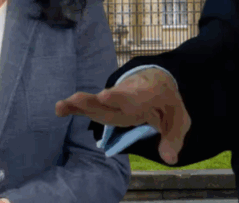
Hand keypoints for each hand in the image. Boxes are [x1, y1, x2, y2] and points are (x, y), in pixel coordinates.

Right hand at [56, 68, 190, 164]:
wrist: (157, 79)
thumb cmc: (167, 102)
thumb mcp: (179, 119)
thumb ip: (173, 139)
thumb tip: (169, 159)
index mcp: (145, 96)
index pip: (132, 97)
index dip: (119, 97)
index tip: (105, 94)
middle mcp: (127, 95)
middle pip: (109, 101)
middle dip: (94, 102)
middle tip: (76, 99)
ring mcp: (114, 98)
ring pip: (97, 103)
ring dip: (80, 105)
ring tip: (61, 106)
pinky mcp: (105, 103)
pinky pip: (90, 106)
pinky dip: (75, 107)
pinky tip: (59, 109)